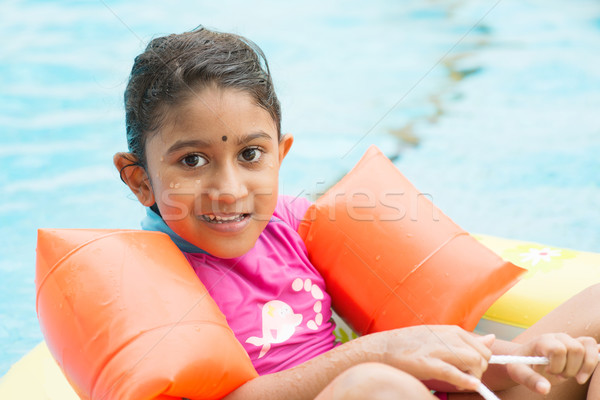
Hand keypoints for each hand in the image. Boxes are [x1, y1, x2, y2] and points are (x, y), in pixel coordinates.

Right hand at [361, 325, 493, 390]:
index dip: (481, 363)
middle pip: (482, 356)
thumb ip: (466, 340)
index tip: (470, 370)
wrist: (384, 347)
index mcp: (453, 330)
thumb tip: (492, 339)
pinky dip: (465, 380)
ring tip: (461, 382)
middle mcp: (448, 336)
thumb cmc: (411, 344)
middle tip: (466, 378)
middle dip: (479, 371)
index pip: (483, 348)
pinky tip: (470, 385)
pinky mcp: (428, 362)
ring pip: (473, 362)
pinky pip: (454, 372)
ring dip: (473, 377)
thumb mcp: (440, 335)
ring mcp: (438, 349)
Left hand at [506, 333, 597, 394]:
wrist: (523, 359)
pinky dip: (594, 358)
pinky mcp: (577, 346)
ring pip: (587, 348)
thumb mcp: (518, 372)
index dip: (556, 365)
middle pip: (576, 349)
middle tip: (559, 375)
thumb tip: (545, 389)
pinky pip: (592, 345)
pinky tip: (586, 370)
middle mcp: (557, 337)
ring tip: (570, 375)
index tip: (547, 372)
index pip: (558, 349)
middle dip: (570, 368)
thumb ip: (530, 380)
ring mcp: (568, 340)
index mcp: (542, 341)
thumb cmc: (520, 364)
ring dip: (583, 367)